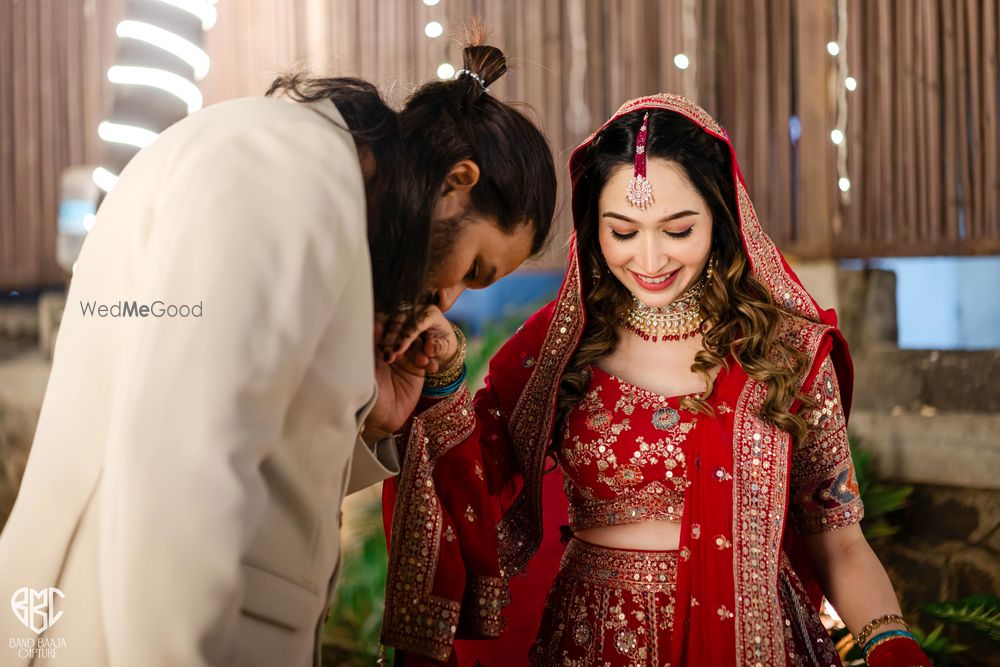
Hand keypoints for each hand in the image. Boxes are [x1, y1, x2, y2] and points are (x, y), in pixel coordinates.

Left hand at [364, 308, 459, 442]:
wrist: (379, 420)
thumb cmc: (366, 395)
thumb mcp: (367, 370)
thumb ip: (372, 346)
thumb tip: (377, 322)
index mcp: (375, 346)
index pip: (387, 329)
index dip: (396, 326)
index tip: (402, 325)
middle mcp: (390, 349)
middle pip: (405, 335)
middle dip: (412, 337)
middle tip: (413, 344)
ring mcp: (405, 360)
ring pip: (418, 346)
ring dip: (423, 349)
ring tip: (423, 359)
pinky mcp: (417, 371)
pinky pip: (427, 361)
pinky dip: (431, 362)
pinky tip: (432, 367)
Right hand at [380, 305, 458, 368]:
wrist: (438, 340)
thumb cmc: (443, 343)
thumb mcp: (447, 347)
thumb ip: (440, 347)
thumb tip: (430, 349)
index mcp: (431, 313)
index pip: (417, 323)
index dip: (407, 336)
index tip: (398, 350)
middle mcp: (416, 309)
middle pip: (400, 320)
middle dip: (392, 338)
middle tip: (388, 355)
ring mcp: (405, 312)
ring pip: (390, 322)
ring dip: (385, 339)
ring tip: (385, 356)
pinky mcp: (395, 318)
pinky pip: (384, 324)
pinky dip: (381, 337)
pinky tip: (381, 350)